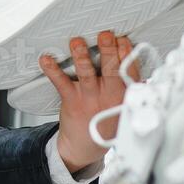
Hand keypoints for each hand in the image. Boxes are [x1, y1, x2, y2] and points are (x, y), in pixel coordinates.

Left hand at [40, 32, 138, 174]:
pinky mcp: (72, 101)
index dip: (127, 55)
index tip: (123, 40)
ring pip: (86, 73)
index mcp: (125, 96)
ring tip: (77, 42)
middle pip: (111, 69)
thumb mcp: (125, 108)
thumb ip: (130, 89)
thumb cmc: (106, 121)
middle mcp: (109, 96)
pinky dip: (53, 70)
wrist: (85, 148)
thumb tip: (138, 66)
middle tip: (105, 35)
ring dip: (81, 56)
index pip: (129, 72)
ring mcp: (90, 98)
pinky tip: (46, 59)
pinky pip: (61, 83)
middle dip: (108, 50)